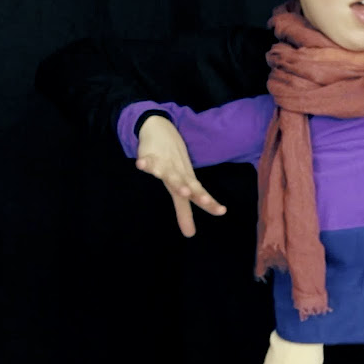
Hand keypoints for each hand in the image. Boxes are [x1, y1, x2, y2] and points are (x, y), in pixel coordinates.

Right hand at [135, 116, 225, 236]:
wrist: (160, 128)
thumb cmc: (174, 162)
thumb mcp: (181, 185)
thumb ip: (184, 210)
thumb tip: (190, 234)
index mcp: (186, 180)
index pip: (199, 194)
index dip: (209, 203)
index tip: (222, 211)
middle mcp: (178, 173)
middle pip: (187, 185)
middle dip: (195, 193)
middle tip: (204, 200)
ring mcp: (164, 164)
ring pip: (169, 173)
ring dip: (175, 181)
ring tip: (182, 190)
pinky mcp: (149, 155)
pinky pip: (147, 159)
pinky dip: (145, 162)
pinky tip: (141, 164)